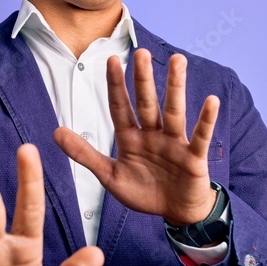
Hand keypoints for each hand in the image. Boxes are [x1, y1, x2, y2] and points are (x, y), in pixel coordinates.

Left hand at [54, 49, 219, 226]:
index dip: (115, 85)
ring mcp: (174, 143)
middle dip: (143, 79)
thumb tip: (55, 131)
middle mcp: (152, 135)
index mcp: (131, 138)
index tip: (111, 60)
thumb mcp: (110, 175)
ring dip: (175, 87)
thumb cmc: (144, 191)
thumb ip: (84, 154)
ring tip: (178, 61)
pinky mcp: (193, 157)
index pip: (120, 107)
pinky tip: (211, 101)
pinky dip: (206, 119)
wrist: (176, 212)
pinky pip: (200, 135)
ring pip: (174, 111)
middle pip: (147, 103)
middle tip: (141, 52)